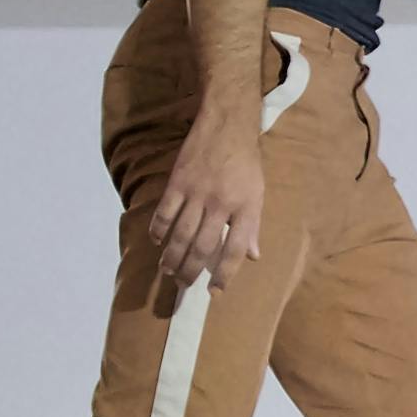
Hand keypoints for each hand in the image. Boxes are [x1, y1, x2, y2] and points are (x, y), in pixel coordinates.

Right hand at [147, 109, 265, 292]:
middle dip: (192, 270)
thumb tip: (253, 256)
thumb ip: (253, 226)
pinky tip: (158, 242)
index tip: (216, 290)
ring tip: (168, 271)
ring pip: (181, 234)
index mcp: (245, 208)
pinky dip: (159, 230)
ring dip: (173, 256)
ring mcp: (197, 193)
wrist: (227, 126)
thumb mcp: (258, 194)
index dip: (225, 274)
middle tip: (184, 285)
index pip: (235, 249)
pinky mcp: (178, 182)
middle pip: (203, 246)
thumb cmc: (245, 164)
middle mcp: (221, 203)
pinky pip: (165, 212)